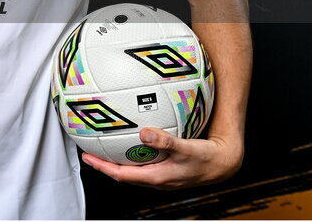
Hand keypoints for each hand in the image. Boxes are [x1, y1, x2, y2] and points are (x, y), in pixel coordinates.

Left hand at [80, 128, 243, 189]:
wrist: (224, 163)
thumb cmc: (207, 158)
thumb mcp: (186, 148)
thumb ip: (165, 141)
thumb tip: (143, 132)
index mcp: (156, 177)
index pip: (121, 175)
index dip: (102, 167)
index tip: (87, 157)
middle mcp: (156, 178)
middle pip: (123, 173)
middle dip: (104, 163)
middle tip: (89, 149)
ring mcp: (161, 174)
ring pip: (132, 168)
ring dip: (117, 159)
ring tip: (104, 145)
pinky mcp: (166, 168)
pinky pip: (143, 162)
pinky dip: (133, 152)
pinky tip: (133, 138)